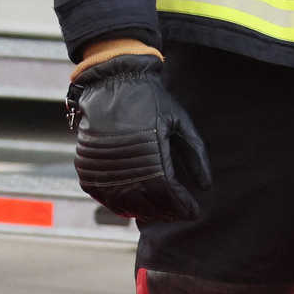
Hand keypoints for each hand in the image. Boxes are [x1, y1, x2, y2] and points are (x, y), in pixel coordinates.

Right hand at [65, 53, 211, 222]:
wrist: (113, 80)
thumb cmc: (151, 99)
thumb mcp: (179, 121)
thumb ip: (195, 154)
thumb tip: (206, 187)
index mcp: (152, 153)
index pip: (169, 194)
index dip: (183, 206)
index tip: (193, 211)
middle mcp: (126, 164)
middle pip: (149, 204)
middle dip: (167, 212)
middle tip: (178, 213)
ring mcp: (104, 168)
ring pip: (126, 205)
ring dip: (145, 212)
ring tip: (159, 211)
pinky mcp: (88, 167)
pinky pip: (103, 197)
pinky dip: (120, 206)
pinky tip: (133, 206)